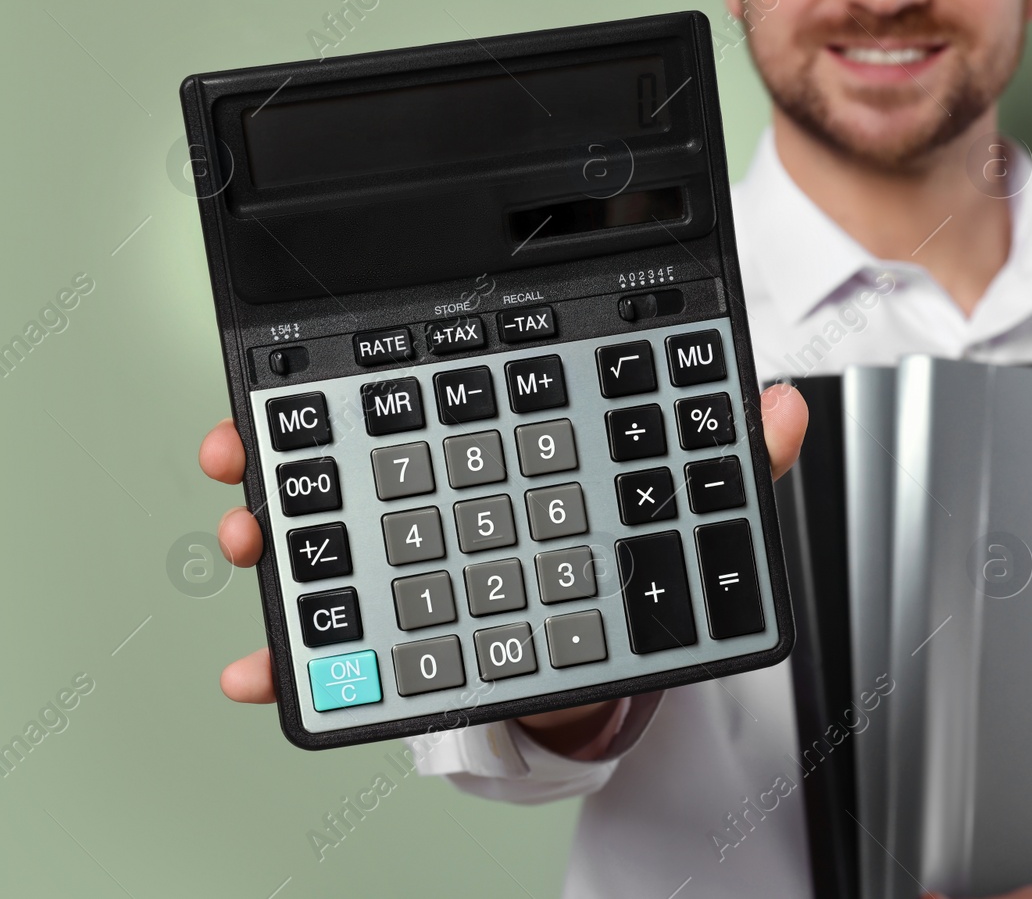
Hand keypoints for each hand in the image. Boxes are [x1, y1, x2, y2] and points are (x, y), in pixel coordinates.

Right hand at [200, 383, 809, 722]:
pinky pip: (334, 644)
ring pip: (328, 534)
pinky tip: (257, 670)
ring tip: (249, 538)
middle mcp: (444, 493)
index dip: (374, 373)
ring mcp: (416, 562)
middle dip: (288, 447)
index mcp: (502, 449)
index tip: (319, 367)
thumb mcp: (689, 513)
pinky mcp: (404, 634)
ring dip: (274, 533)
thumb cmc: (637, 571)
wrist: (615, 669)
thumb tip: (781, 405)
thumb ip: (736, 465)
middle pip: (354, 451)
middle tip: (245, 445)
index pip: (434, 392)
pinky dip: (289, 657)